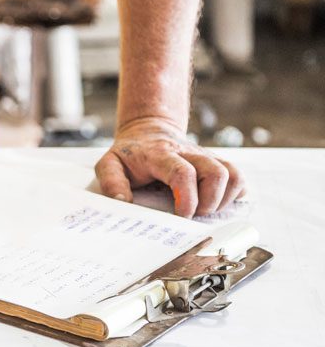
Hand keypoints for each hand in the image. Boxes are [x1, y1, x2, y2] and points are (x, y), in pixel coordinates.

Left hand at [95, 117, 245, 216]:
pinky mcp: (216, 163)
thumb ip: (111, 182)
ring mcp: (205, 157)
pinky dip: (234, 194)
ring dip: (224, 199)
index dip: (187, 198)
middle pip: (216, 172)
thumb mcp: (109, 163)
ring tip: (206, 211)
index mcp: (160, 155)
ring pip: (233, 174)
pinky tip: (216, 203)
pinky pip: (238, 177)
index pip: (182, 173)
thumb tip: (123, 202)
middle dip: (210, 202)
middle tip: (194, 216)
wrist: (148, 130)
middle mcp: (188, 153)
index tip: (182, 216)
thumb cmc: (130, 154)